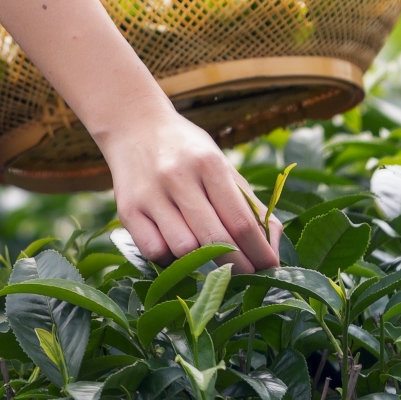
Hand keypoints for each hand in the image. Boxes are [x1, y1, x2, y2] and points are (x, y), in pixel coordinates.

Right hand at [98, 103, 281, 272]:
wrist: (134, 123)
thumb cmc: (188, 151)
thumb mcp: (221, 164)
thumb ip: (248, 203)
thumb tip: (273, 246)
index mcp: (209, 163)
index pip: (241, 221)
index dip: (260, 252)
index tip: (271, 268)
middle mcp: (178, 177)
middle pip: (216, 239)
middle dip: (239, 266)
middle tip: (249, 275)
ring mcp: (150, 193)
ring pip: (184, 249)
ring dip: (203, 263)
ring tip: (212, 260)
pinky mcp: (127, 208)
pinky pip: (154, 251)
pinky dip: (170, 258)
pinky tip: (178, 250)